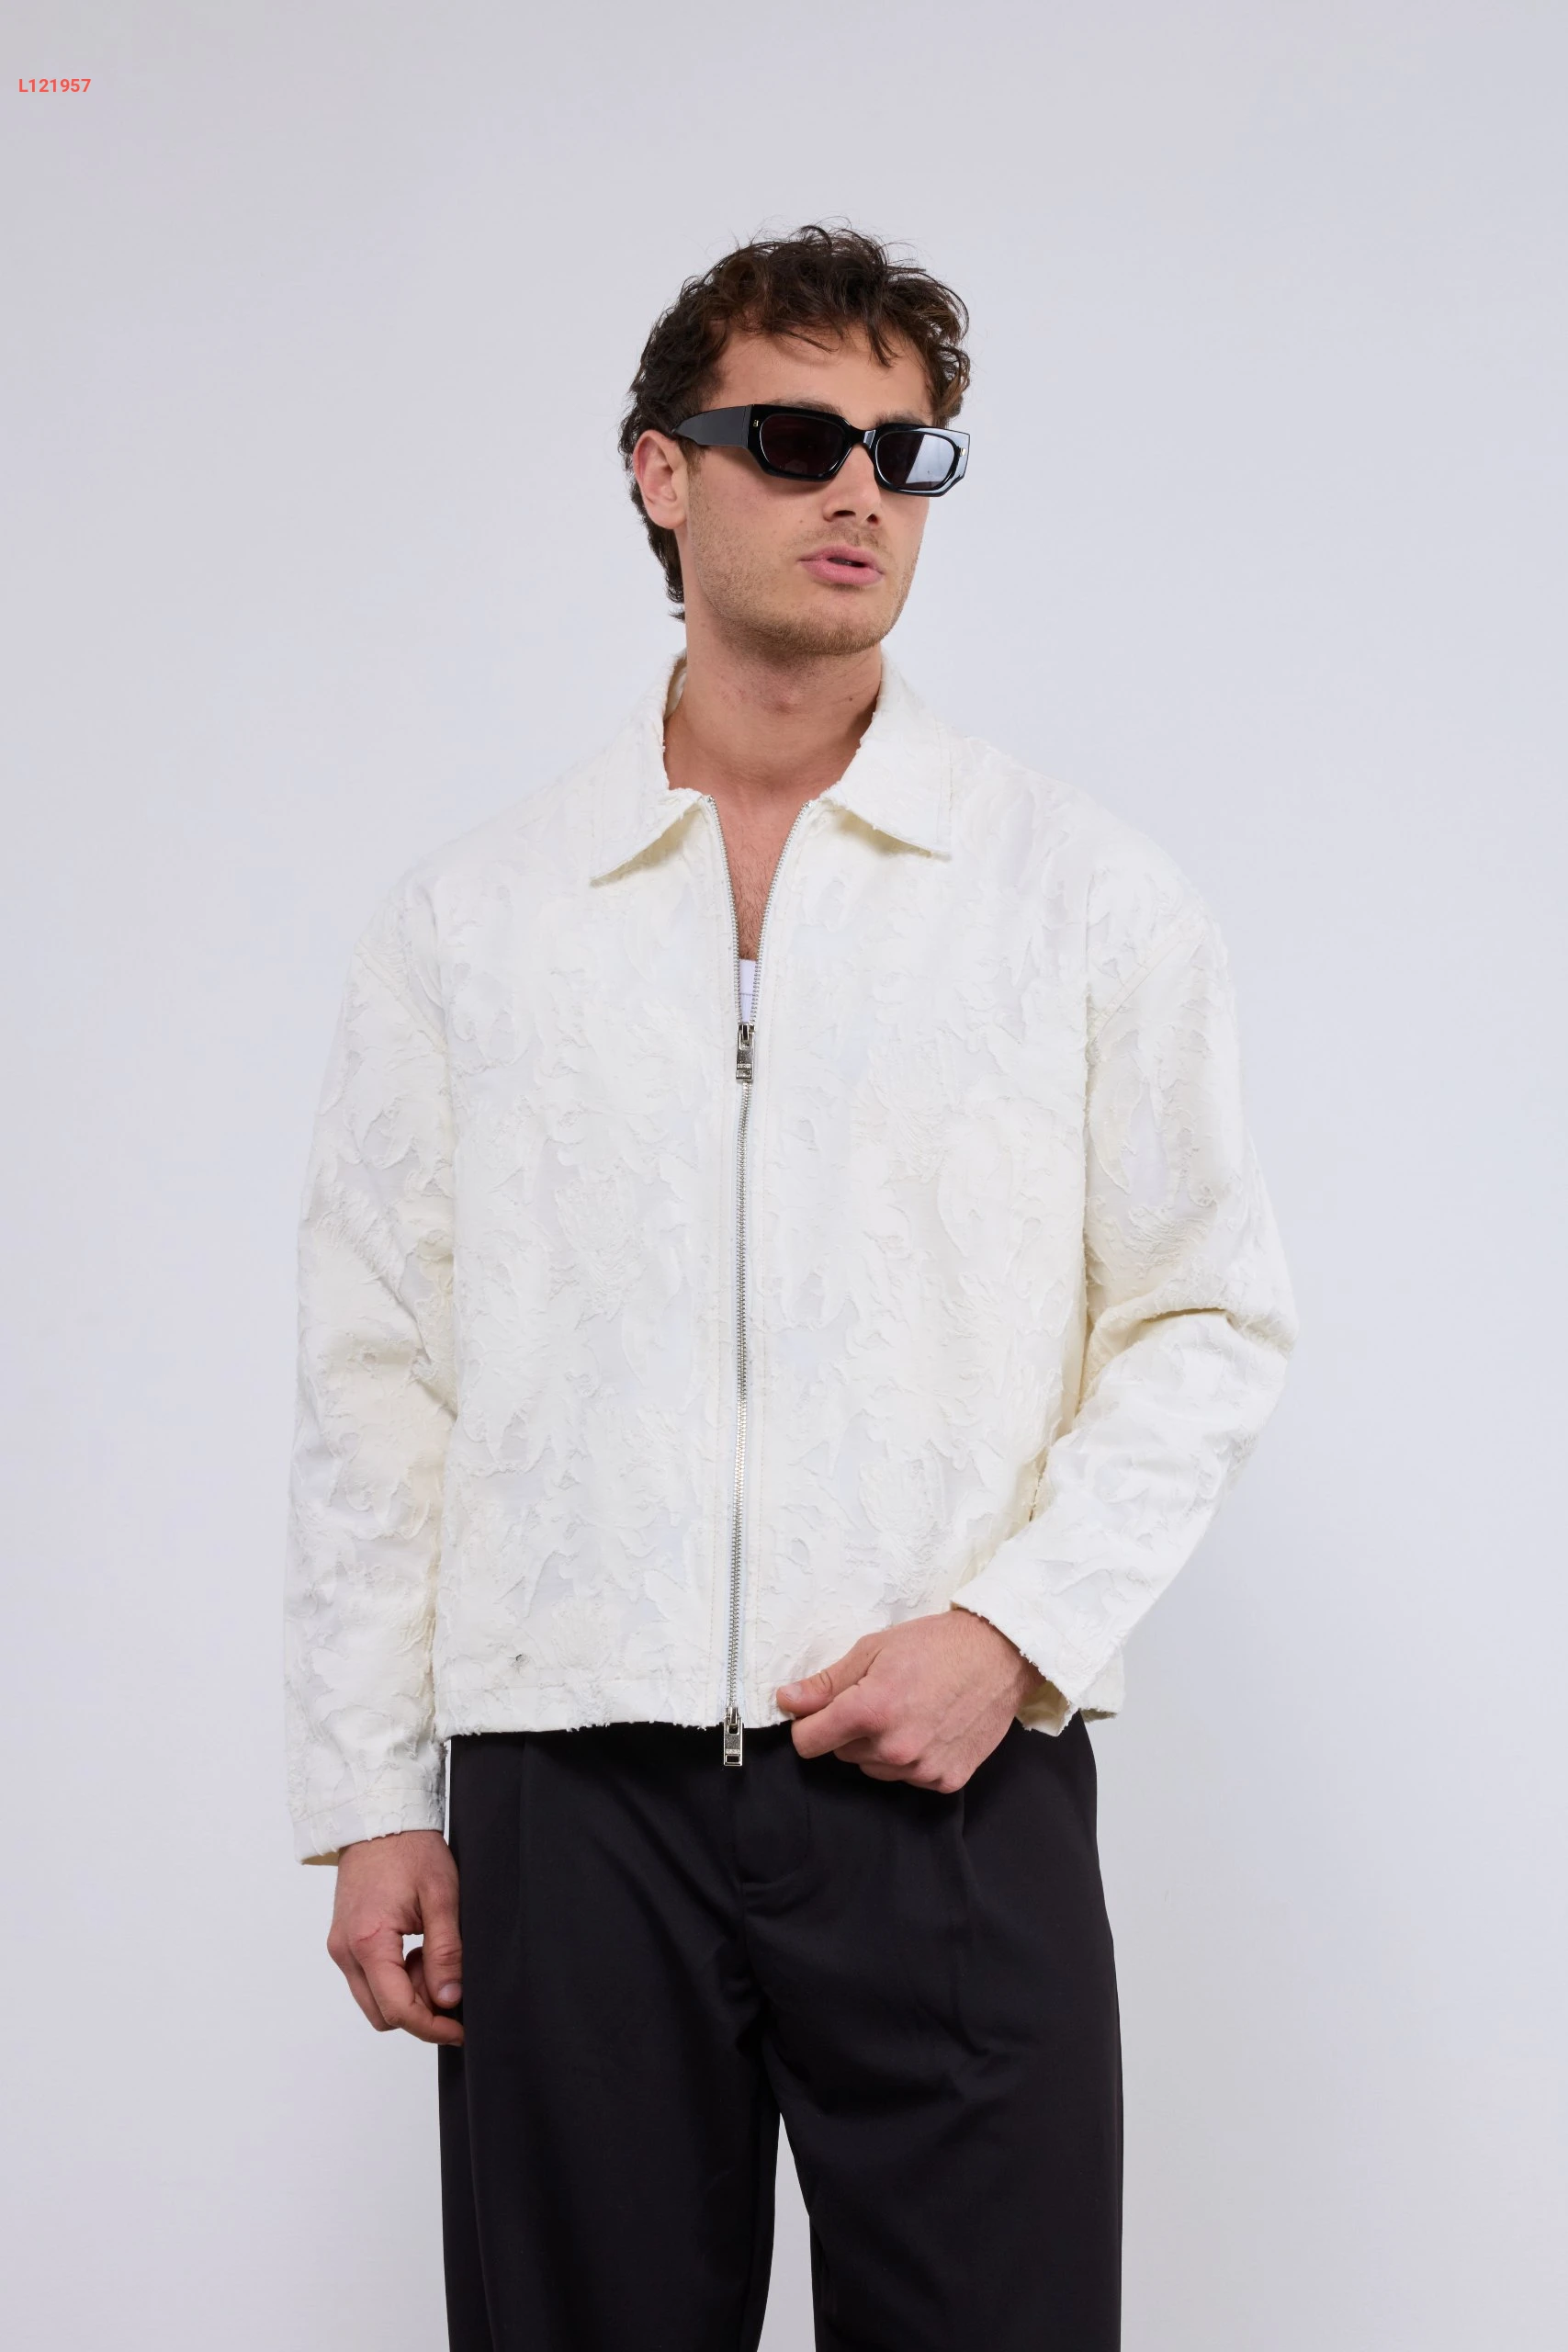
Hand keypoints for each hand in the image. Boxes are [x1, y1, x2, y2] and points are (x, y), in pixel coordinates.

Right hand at [327, 1828, 463, 2046]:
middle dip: (420, 2011)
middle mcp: (345, 1951)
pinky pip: (368, 1979)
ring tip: (432, 1956)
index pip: (397, 2009)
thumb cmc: (410, 1849)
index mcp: (369, 1941)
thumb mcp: (441, 1896)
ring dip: (407, 1994)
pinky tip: (416, 1950)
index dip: (432, 2027)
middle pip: (381, 2014)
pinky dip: (394, 1978)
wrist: (379, 1818)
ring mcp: (340, 1947)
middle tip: (449, 1982)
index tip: (460, 2029)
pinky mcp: (343, 1941)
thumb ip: (446, 1951)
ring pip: (373, 2000)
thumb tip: (450, 1998)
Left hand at [777, 1609, 1044, 1793]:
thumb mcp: (873, 1649)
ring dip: (879, 1746)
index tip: (821, 1710)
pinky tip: (929, 1728)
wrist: (999, 1656)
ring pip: (873, 1768)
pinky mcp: (946, 1781)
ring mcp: (922, 1769)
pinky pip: (908, 1778)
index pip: (808, 1742)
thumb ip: (826, 1682)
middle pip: (841, 1753)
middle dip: (849, 1729)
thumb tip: (787, 1701)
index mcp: (870, 1711)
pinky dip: (911, 1758)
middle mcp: (894, 1748)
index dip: (809, 1724)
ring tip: (908, 1711)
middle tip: (880, 1697)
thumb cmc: (935, 1645)